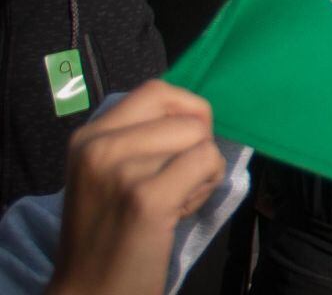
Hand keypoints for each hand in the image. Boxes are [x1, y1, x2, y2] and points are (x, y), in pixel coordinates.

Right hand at [47, 81, 224, 294]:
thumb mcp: (109, 172)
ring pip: (201, 140)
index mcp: (89, 136)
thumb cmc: (110, 232)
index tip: (183, 145)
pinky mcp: (147, 196)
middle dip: (199, 145)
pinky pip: (207, 163)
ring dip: (204, 171)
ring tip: (176, 199)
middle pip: (187, 114)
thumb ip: (142, 138)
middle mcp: (99, 146)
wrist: (92, 290)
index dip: (187, 111)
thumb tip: (197, 111)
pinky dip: (207, 187)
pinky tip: (181, 211)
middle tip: (178, 181)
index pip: (157, 91)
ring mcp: (122, 170)